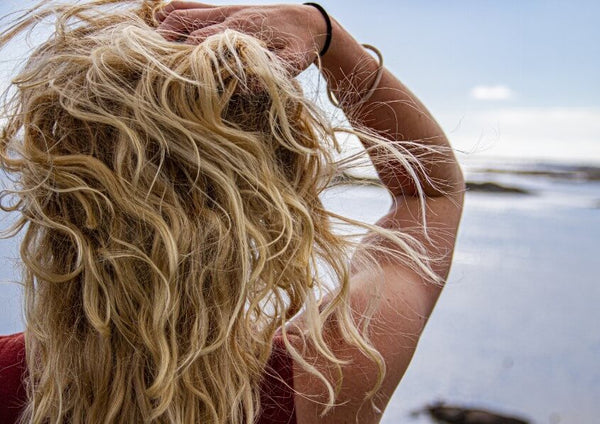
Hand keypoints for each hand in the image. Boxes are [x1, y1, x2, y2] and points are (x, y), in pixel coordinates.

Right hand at [155, 1, 327, 73]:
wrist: (310, 22)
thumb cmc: (301, 46)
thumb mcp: (293, 63)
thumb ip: (272, 72)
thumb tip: (249, 86)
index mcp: (243, 30)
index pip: (204, 42)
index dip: (185, 57)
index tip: (170, 73)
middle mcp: (229, 16)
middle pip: (187, 25)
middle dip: (166, 43)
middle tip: (149, 63)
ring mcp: (225, 10)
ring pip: (185, 13)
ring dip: (165, 27)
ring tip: (147, 47)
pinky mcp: (224, 9)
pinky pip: (193, 6)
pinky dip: (173, 11)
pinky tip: (159, 22)